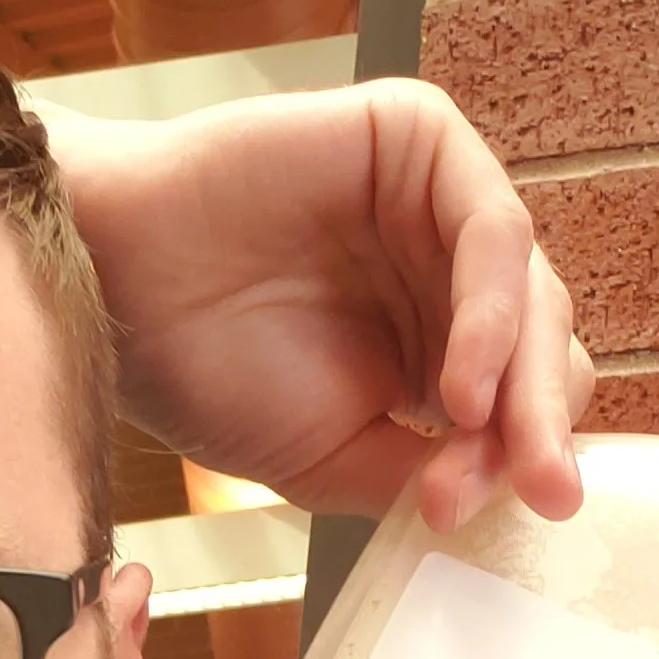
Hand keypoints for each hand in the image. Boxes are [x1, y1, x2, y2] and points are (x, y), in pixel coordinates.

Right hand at [37, 78, 592, 529]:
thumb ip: (426, 474)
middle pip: (539, 350)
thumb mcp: (334, 459)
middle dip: (538, 427)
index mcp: (433, 346)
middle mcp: (444, 272)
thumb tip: (518, 496)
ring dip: (519, 378)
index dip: (515, 463)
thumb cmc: (203, 368)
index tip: (492, 520)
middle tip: (544, 494)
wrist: (114, 290)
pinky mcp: (418, 139)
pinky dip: (489, 309)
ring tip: (476, 437)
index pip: (515, 406)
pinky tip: (460, 383)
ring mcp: (436, 202)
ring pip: (529, 292)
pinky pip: (489, 227)